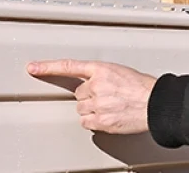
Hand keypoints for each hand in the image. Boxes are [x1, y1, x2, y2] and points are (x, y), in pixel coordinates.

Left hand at [27, 59, 155, 134]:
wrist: (156, 103)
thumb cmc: (143, 87)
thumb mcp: (120, 71)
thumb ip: (101, 76)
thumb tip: (91, 84)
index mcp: (101, 69)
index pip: (68, 66)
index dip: (48, 67)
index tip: (33, 68)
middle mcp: (96, 85)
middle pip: (78, 93)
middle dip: (90, 96)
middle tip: (108, 96)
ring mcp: (97, 104)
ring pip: (81, 109)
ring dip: (92, 109)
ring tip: (111, 106)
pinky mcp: (100, 120)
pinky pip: (86, 122)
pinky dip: (94, 122)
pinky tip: (108, 116)